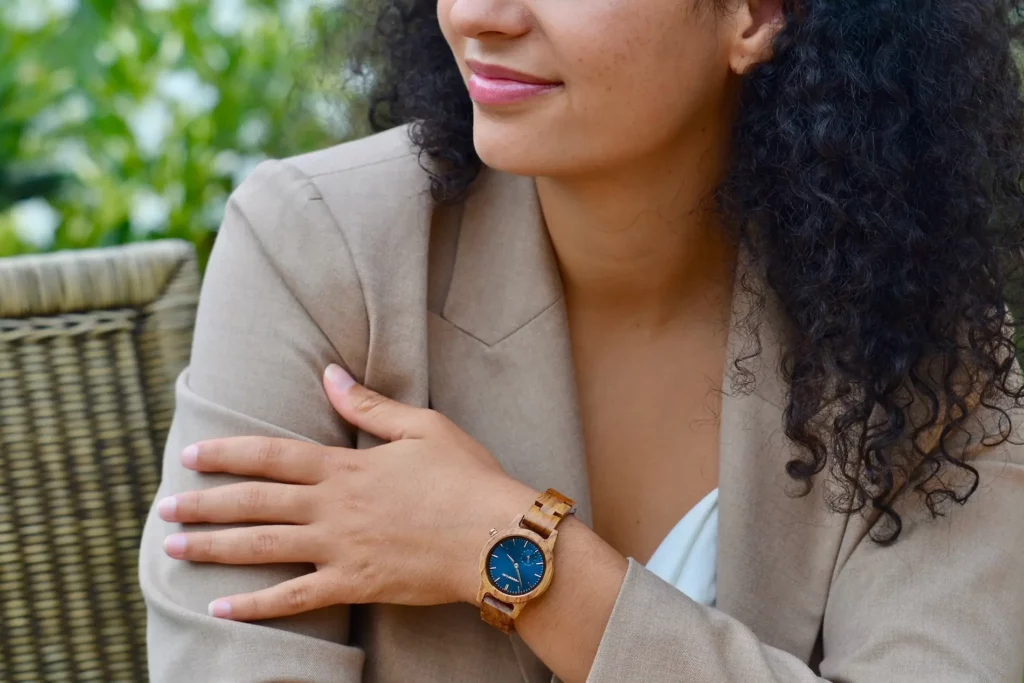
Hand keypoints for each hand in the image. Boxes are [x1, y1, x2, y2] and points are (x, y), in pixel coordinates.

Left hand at [158, 363, 537, 620]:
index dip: (227, 453)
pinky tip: (220, 609)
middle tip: (163, 507)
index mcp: (345, 466)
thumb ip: (370, 405)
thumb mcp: (422, 427)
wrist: (496, 537)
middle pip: (253, 503)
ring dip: (213, 548)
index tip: (191, 454)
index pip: (271, 456)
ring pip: (261, 549)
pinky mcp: (354, 585)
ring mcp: (339, 548)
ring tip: (173, 549)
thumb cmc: (466, 477)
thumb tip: (329, 374)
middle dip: (204, 504)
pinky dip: (254, 606)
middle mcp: (332, 507)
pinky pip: (294, 599)